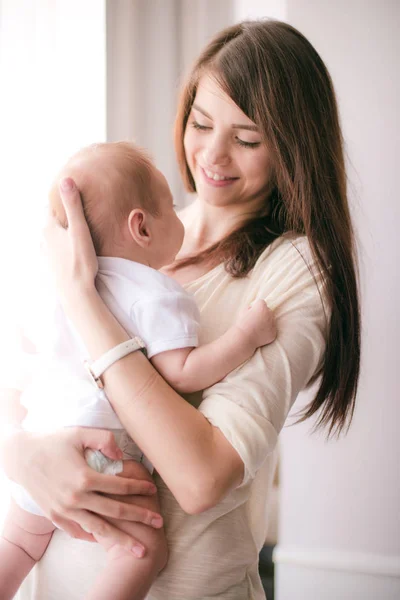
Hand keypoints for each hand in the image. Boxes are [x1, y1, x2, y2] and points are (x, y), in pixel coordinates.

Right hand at [1, 427, 161, 552]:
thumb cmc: (53, 442)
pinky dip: (93, 537)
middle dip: (140, 517)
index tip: (153, 490)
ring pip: (99, 529)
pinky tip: (107, 539)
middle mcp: (76, 498)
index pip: (120, 486)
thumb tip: (121, 456)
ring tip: (139, 549)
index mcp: (84, 477)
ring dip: (121, 539)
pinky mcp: (55, 517)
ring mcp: (65, 510)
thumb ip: (104, 440)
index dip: (139, 487)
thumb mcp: (79, 433)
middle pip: (115, 511)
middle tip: (159, 522)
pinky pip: (78, 532)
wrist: (21, 457)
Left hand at [42, 178, 97, 303]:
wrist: (75, 293)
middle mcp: (43, 239)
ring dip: (61, 232)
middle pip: (51, 221)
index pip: (51, 206)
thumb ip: (73, 205)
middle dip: (62, 216)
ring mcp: (45, 254)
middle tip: (77, 212)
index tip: (73, 197)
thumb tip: (66, 179)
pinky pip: (55, 249)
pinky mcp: (50, 266)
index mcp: (48, 228)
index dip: (61, 200)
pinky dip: (62, 246)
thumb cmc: (79, 261)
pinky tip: (71, 250)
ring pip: (52, 236)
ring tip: (75, 231)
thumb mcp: (79, 230)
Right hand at [237, 299, 276, 347]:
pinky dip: (267, 331)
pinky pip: (272, 329)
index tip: (251, 313)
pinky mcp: (274, 333)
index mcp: (262, 307)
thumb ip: (251, 306)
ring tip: (257, 328)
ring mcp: (273, 324)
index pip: (261, 302)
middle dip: (263, 314)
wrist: (244, 338)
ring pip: (271, 320)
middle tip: (255, 321)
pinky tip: (260, 334)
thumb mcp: (243, 310)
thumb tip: (255, 308)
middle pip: (268, 310)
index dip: (255, 307)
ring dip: (266, 322)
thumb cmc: (242, 324)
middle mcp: (270, 314)